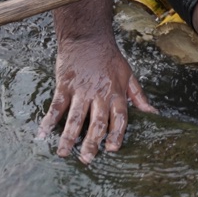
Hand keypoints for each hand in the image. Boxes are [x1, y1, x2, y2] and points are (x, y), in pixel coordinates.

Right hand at [40, 33, 156, 163]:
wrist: (88, 37)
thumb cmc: (109, 58)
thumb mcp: (128, 75)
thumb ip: (139, 97)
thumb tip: (154, 114)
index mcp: (116, 92)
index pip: (119, 117)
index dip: (116, 134)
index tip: (112, 149)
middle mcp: (99, 94)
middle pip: (96, 122)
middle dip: (91, 142)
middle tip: (86, 159)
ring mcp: (80, 90)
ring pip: (75, 117)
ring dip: (69, 137)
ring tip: (63, 153)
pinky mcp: (65, 85)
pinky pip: (56, 106)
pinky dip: (49, 120)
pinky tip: (42, 134)